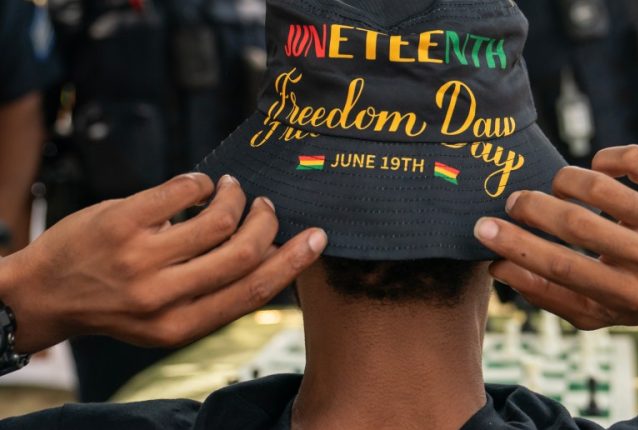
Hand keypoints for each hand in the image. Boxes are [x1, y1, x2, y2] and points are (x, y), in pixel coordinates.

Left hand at [0, 173, 327, 353]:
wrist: (44, 293)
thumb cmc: (115, 303)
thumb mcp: (166, 318)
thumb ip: (213, 293)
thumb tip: (270, 252)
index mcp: (181, 325)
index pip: (252, 291)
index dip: (292, 261)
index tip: (317, 238)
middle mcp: (162, 296)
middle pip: (243, 252)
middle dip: (266, 221)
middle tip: (266, 206)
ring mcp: (140, 258)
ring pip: (218, 218)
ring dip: (236, 197)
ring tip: (231, 189)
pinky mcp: (121, 222)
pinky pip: (182, 190)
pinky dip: (201, 182)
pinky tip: (198, 184)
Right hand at [474, 145, 637, 330]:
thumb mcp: (598, 312)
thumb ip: (547, 295)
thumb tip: (497, 266)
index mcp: (629, 296)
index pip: (561, 267)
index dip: (516, 246)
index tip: (484, 229)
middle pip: (577, 224)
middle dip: (531, 208)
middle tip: (512, 201)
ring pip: (601, 186)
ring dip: (564, 181)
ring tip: (556, 188)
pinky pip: (634, 159)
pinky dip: (604, 158)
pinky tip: (596, 171)